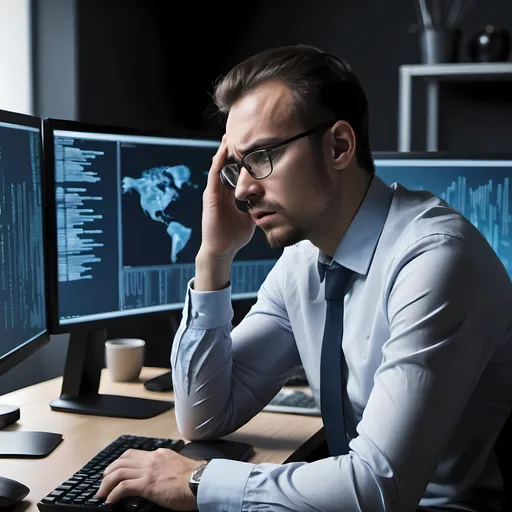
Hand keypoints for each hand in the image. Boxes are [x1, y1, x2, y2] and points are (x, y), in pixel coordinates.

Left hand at [96, 448, 205, 510]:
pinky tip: (110, 501)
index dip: (122, 462)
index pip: (135, 454)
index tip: (116, 470)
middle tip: (104, 480)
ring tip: (101, 493)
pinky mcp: (147, 484)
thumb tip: (166, 473)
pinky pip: (123, 487)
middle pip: (123, 460)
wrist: (200, 481)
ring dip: (106, 483)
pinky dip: (113, 494)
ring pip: (119, 472)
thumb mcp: (179, 465)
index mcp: (160, 454)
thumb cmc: (195, 477)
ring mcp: (149, 471)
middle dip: (110, 470)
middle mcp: (152, 459)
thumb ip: (169, 465)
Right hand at [200, 135, 255, 258]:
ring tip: (227, 137)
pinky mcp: (210, 196)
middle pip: (225, 167)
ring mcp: (213, 193)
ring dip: (222, 152)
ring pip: (218, 167)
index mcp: (228, 197)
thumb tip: (270, 206)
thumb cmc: (234, 237)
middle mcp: (220, 192)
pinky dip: (218, 162)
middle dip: (231, 152)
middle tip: (238, 134)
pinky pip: (214, 175)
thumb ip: (257, 211)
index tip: (248, 149)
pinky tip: (223, 151)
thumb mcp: (250, 220)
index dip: (240, 161)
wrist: (222, 249)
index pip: (234, 174)